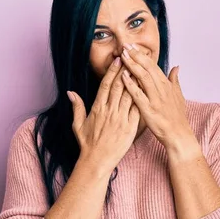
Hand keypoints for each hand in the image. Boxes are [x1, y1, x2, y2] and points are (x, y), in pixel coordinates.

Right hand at [67, 57, 139, 171]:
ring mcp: (120, 119)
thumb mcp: (78, 125)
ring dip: (136, 81)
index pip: (106, 85)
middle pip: (119, 86)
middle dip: (126, 70)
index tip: (118, 60)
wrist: (97, 161)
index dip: (112, 72)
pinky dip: (142, 99)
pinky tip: (148, 89)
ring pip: (130, 95)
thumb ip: (77, 107)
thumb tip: (71, 92)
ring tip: (143, 68)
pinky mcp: (130, 127)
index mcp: (97, 108)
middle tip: (133, 57)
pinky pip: (137, 110)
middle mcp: (109, 111)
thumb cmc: (87, 144)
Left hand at [120, 43, 191, 147]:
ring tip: (123, 56)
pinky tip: (123, 76)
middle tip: (125, 45)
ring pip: (143, 78)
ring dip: (133, 65)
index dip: (142, 55)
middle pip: (148, 68)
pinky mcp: (149, 110)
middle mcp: (162, 89)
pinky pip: (138, 95)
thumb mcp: (179, 96)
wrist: (178, 135)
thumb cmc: (177, 117)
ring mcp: (156, 99)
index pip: (153, 66)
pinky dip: (130, 84)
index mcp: (167, 85)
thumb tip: (176, 67)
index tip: (133, 47)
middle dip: (136, 56)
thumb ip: (175, 80)